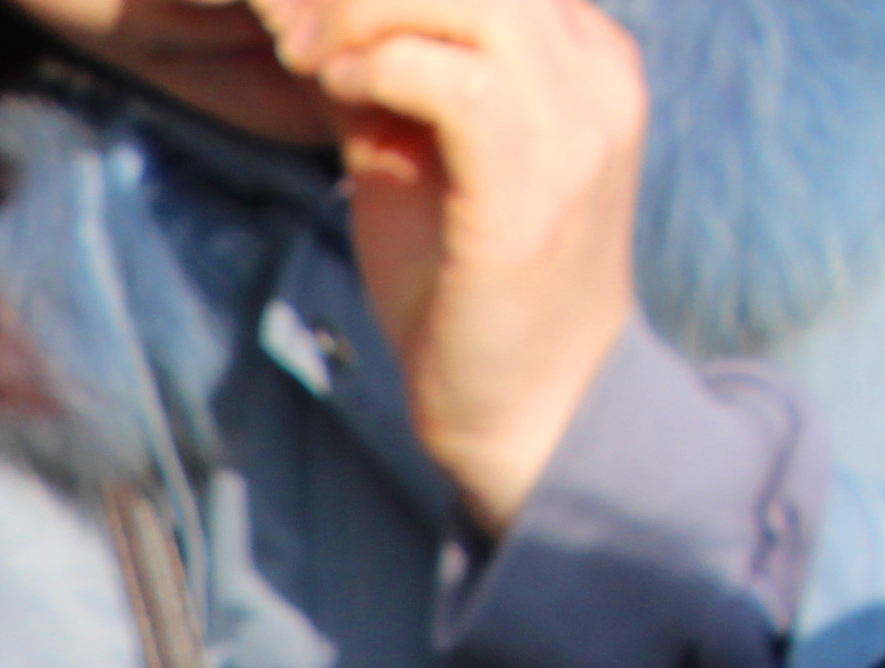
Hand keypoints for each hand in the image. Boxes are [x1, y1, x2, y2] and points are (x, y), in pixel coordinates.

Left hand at [244, 0, 647, 536]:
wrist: (526, 409)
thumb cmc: (466, 291)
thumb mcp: (415, 158)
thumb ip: (382, 80)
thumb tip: (309, 14)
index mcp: (581, 54)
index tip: (302, 8)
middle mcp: (595, 70)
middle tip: (289, 21)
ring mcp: (578, 120)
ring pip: (469, 0)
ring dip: (364, 14)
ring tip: (304, 52)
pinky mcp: (535, 176)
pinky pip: (451, 76)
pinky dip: (377, 66)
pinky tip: (332, 87)